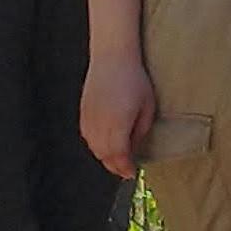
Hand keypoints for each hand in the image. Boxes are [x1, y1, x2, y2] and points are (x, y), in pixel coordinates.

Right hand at [78, 52, 157, 180]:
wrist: (112, 58)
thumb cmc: (134, 79)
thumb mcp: (147, 107)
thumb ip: (140, 131)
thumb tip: (133, 147)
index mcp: (118, 124)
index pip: (119, 156)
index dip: (125, 168)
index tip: (132, 173)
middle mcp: (101, 124)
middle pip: (105, 155)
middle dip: (115, 166)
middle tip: (125, 170)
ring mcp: (89, 118)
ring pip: (94, 147)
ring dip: (105, 157)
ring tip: (116, 159)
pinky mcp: (83, 112)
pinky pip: (87, 136)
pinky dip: (96, 145)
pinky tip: (105, 144)